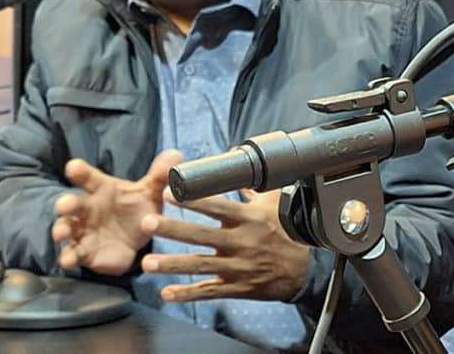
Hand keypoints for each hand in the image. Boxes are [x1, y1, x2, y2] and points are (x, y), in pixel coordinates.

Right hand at [52, 149, 182, 275]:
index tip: (73, 167)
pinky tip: (69, 261)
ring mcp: (82, 231)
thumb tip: (177, 157)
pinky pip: (72, 254)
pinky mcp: (84, 252)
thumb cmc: (136, 207)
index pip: (88, 177)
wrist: (136, 237)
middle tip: (64, 205)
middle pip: (72, 203)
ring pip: (66, 228)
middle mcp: (87, 208)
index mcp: (102, 189)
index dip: (80, 171)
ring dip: (61, 230)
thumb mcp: (151, 192)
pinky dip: (69, 257)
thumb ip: (160, 176)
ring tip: (61, 234)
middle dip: (67, 203)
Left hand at [140, 189, 310, 302]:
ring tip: (147, 263)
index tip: (170, 192)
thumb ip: (248, 184)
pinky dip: (188, 294)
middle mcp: (241, 242)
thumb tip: (233, 160)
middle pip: (201, 235)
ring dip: (172, 265)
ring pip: (200, 265)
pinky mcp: (237, 287)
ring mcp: (238, 267)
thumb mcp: (272, 203)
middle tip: (147, 224)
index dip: (193, 200)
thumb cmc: (286, 232)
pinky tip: (167, 293)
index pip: (216, 206)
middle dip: (172, 230)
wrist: (305, 270)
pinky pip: (209, 291)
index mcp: (247, 219)